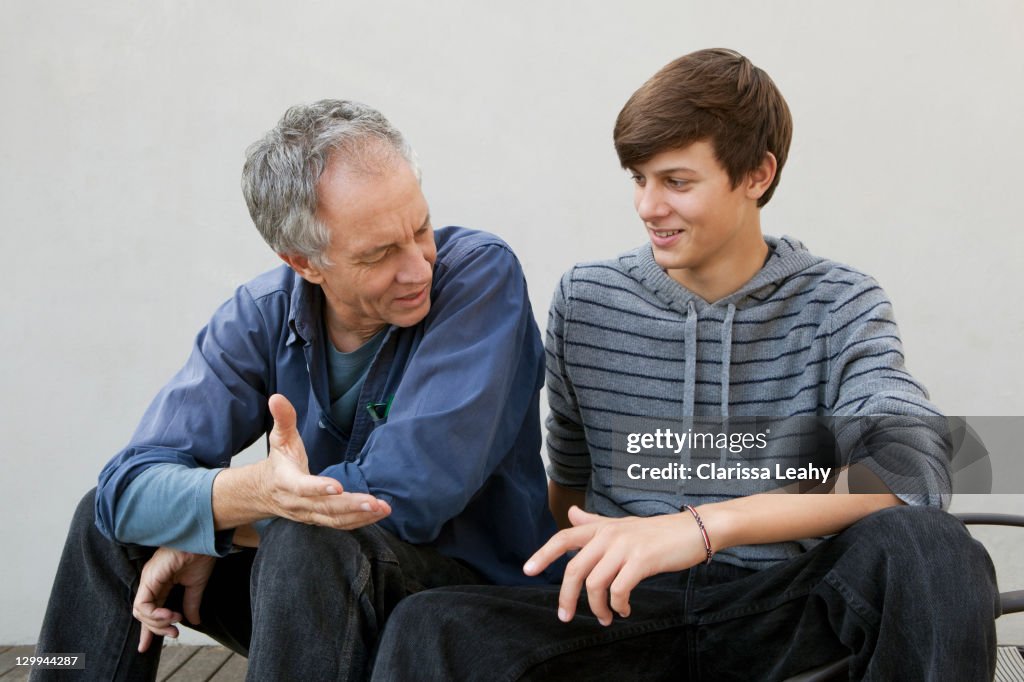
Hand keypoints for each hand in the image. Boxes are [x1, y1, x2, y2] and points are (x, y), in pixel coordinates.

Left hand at [133, 547, 215, 652]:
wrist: (204, 542)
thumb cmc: (201, 556)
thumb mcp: (196, 585)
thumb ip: (191, 603)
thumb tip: (194, 621)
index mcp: (161, 583)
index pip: (149, 611)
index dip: (148, 630)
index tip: (145, 648)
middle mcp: (151, 583)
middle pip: (142, 615)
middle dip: (156, 629)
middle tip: (174, 633)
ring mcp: (149, 580)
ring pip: (140, 612)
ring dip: (157, 623)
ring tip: (175, 620)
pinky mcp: (149, 579)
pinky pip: (142, 605)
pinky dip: (154, 615)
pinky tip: (169, 614)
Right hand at [257, 394, 391, 527]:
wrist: (265, 492)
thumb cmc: (279, 462)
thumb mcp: (279, 438)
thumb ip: (283, 419)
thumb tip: (277, 397)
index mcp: (286, 482)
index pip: (302, 487)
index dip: (318, 488)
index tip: (338, 486)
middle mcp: (298, 503)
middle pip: (325, 508)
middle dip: (350, 506)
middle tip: (374, 503)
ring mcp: (310, 514)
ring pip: (335, 520)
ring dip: (360, 516)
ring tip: (382, 509)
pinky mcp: (320, 520)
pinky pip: (340, 525)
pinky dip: (359, 521)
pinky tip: (377, 514)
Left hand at [523, 506, 708, 625]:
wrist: (693, 530)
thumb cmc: (658, 532)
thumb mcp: (622, 525)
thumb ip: (594, 522)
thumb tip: (570, 513)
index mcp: (602, 527)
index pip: (564, 538)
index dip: (544, 554)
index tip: (528, 570)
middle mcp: (609, 534)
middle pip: (574, 569)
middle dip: (567, 597)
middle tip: (566, 616)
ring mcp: (624, 546)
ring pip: (595, 583)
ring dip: (598, 607)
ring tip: (606, 617)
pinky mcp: (641, 560)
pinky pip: (618, 589)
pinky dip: (618, 605)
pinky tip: (624, 609)